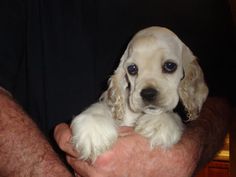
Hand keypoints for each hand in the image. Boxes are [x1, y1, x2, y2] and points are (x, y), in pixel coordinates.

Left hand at [54, 123, 200, 176]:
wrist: (172, 164)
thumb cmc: (151, 144)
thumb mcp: (126, 130)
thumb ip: (102, 128)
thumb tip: (85, 126)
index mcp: (102, 156)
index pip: (67, 143)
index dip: (62, 133)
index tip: (62, 128)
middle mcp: (98, 175)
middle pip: (71, 158)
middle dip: (72, 146)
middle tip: (78, 136)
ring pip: (78, 172)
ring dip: (79, 159)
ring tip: (88, 149)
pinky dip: (87, 171)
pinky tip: (96, 162)